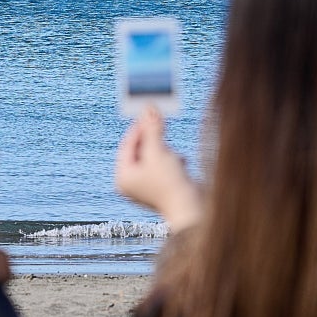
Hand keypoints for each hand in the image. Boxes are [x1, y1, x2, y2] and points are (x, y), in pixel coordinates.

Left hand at [115, 108, 202, 229]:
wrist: (192, 209)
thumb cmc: (170, 183)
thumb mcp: (158, 151)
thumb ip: (152, 129)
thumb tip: (149, 108)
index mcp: (123, 177)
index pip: (127, 145)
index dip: (138, 127)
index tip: (149, 112)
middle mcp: (132, 184)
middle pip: (140, 151)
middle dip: (153, 140)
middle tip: (161, 122)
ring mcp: (147, 188)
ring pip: (154, 158)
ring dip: (165, 151)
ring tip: (173, 155)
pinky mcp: (163, 189)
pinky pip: (164, 168)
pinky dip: (172, 161)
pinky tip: (181, 163)